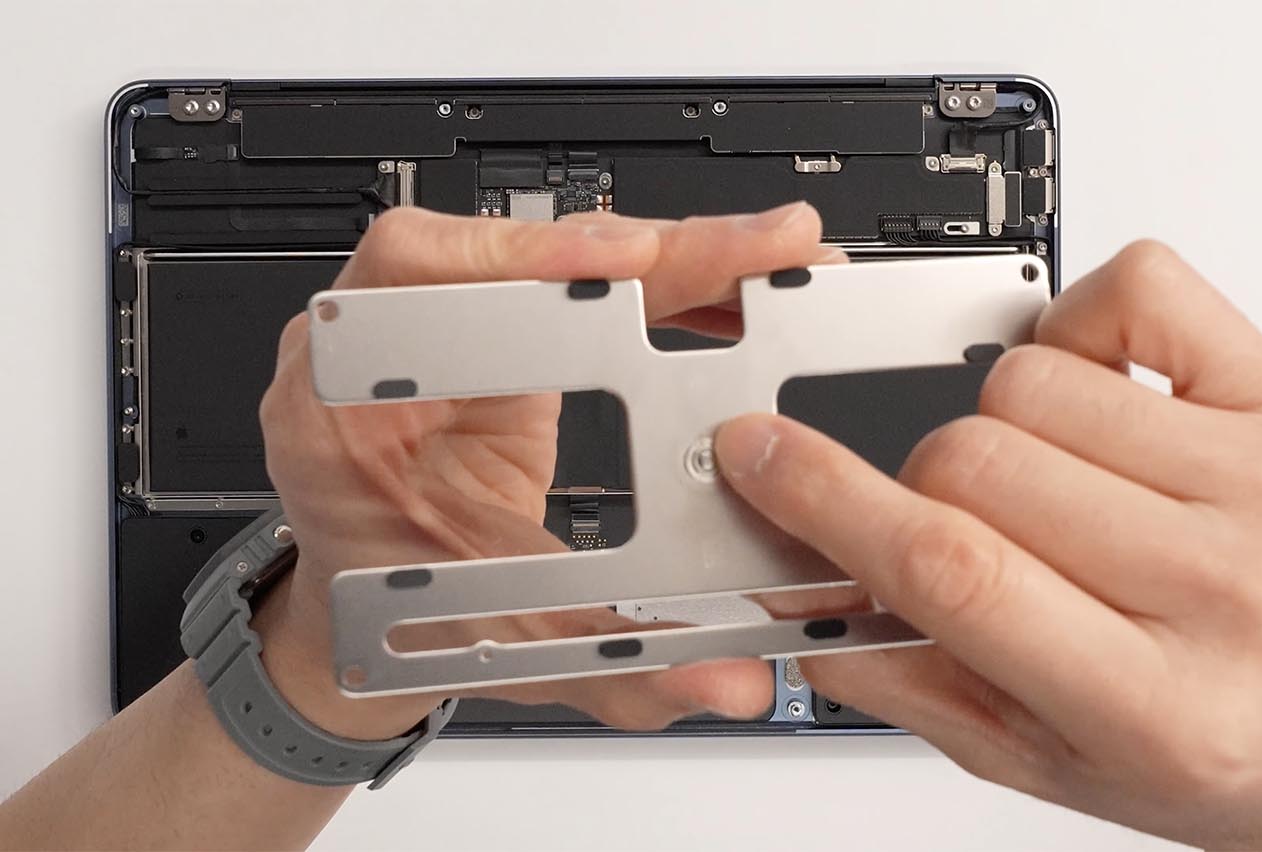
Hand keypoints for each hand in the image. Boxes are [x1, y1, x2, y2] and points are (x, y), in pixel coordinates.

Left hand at [256, 203, 843, 738]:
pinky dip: (657, 285)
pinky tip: (723, 296)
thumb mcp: (504, 654)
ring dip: (666, 255)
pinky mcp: (499, 339)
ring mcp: (444, 332)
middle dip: (645, 248)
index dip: (513, 255)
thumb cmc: (400, 621)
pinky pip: (576, 284)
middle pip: (510, 252)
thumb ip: (616, 675)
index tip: (614, 262)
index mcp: (336, 409)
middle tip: (748, 250)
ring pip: (552, 255)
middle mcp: (384, 348)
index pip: (406, 276)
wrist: (364, 620)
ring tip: (759, 264)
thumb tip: (728, 681)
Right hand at [715, 241, 1261, 849]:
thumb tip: (806, 593)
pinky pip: (1136, 289)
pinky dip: (1079, 324)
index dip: (828, 497)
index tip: (762, 453)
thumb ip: (918, 685)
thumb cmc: (1228, 748)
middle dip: (927, 487)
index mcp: (1155, 706)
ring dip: (1002, 426)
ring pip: (1030, 382)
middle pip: (973, 462)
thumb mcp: (1057, 765)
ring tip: (1053, 484)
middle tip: (965, 530)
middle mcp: (1226, 586)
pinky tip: (1097, 394)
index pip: (950, 569)